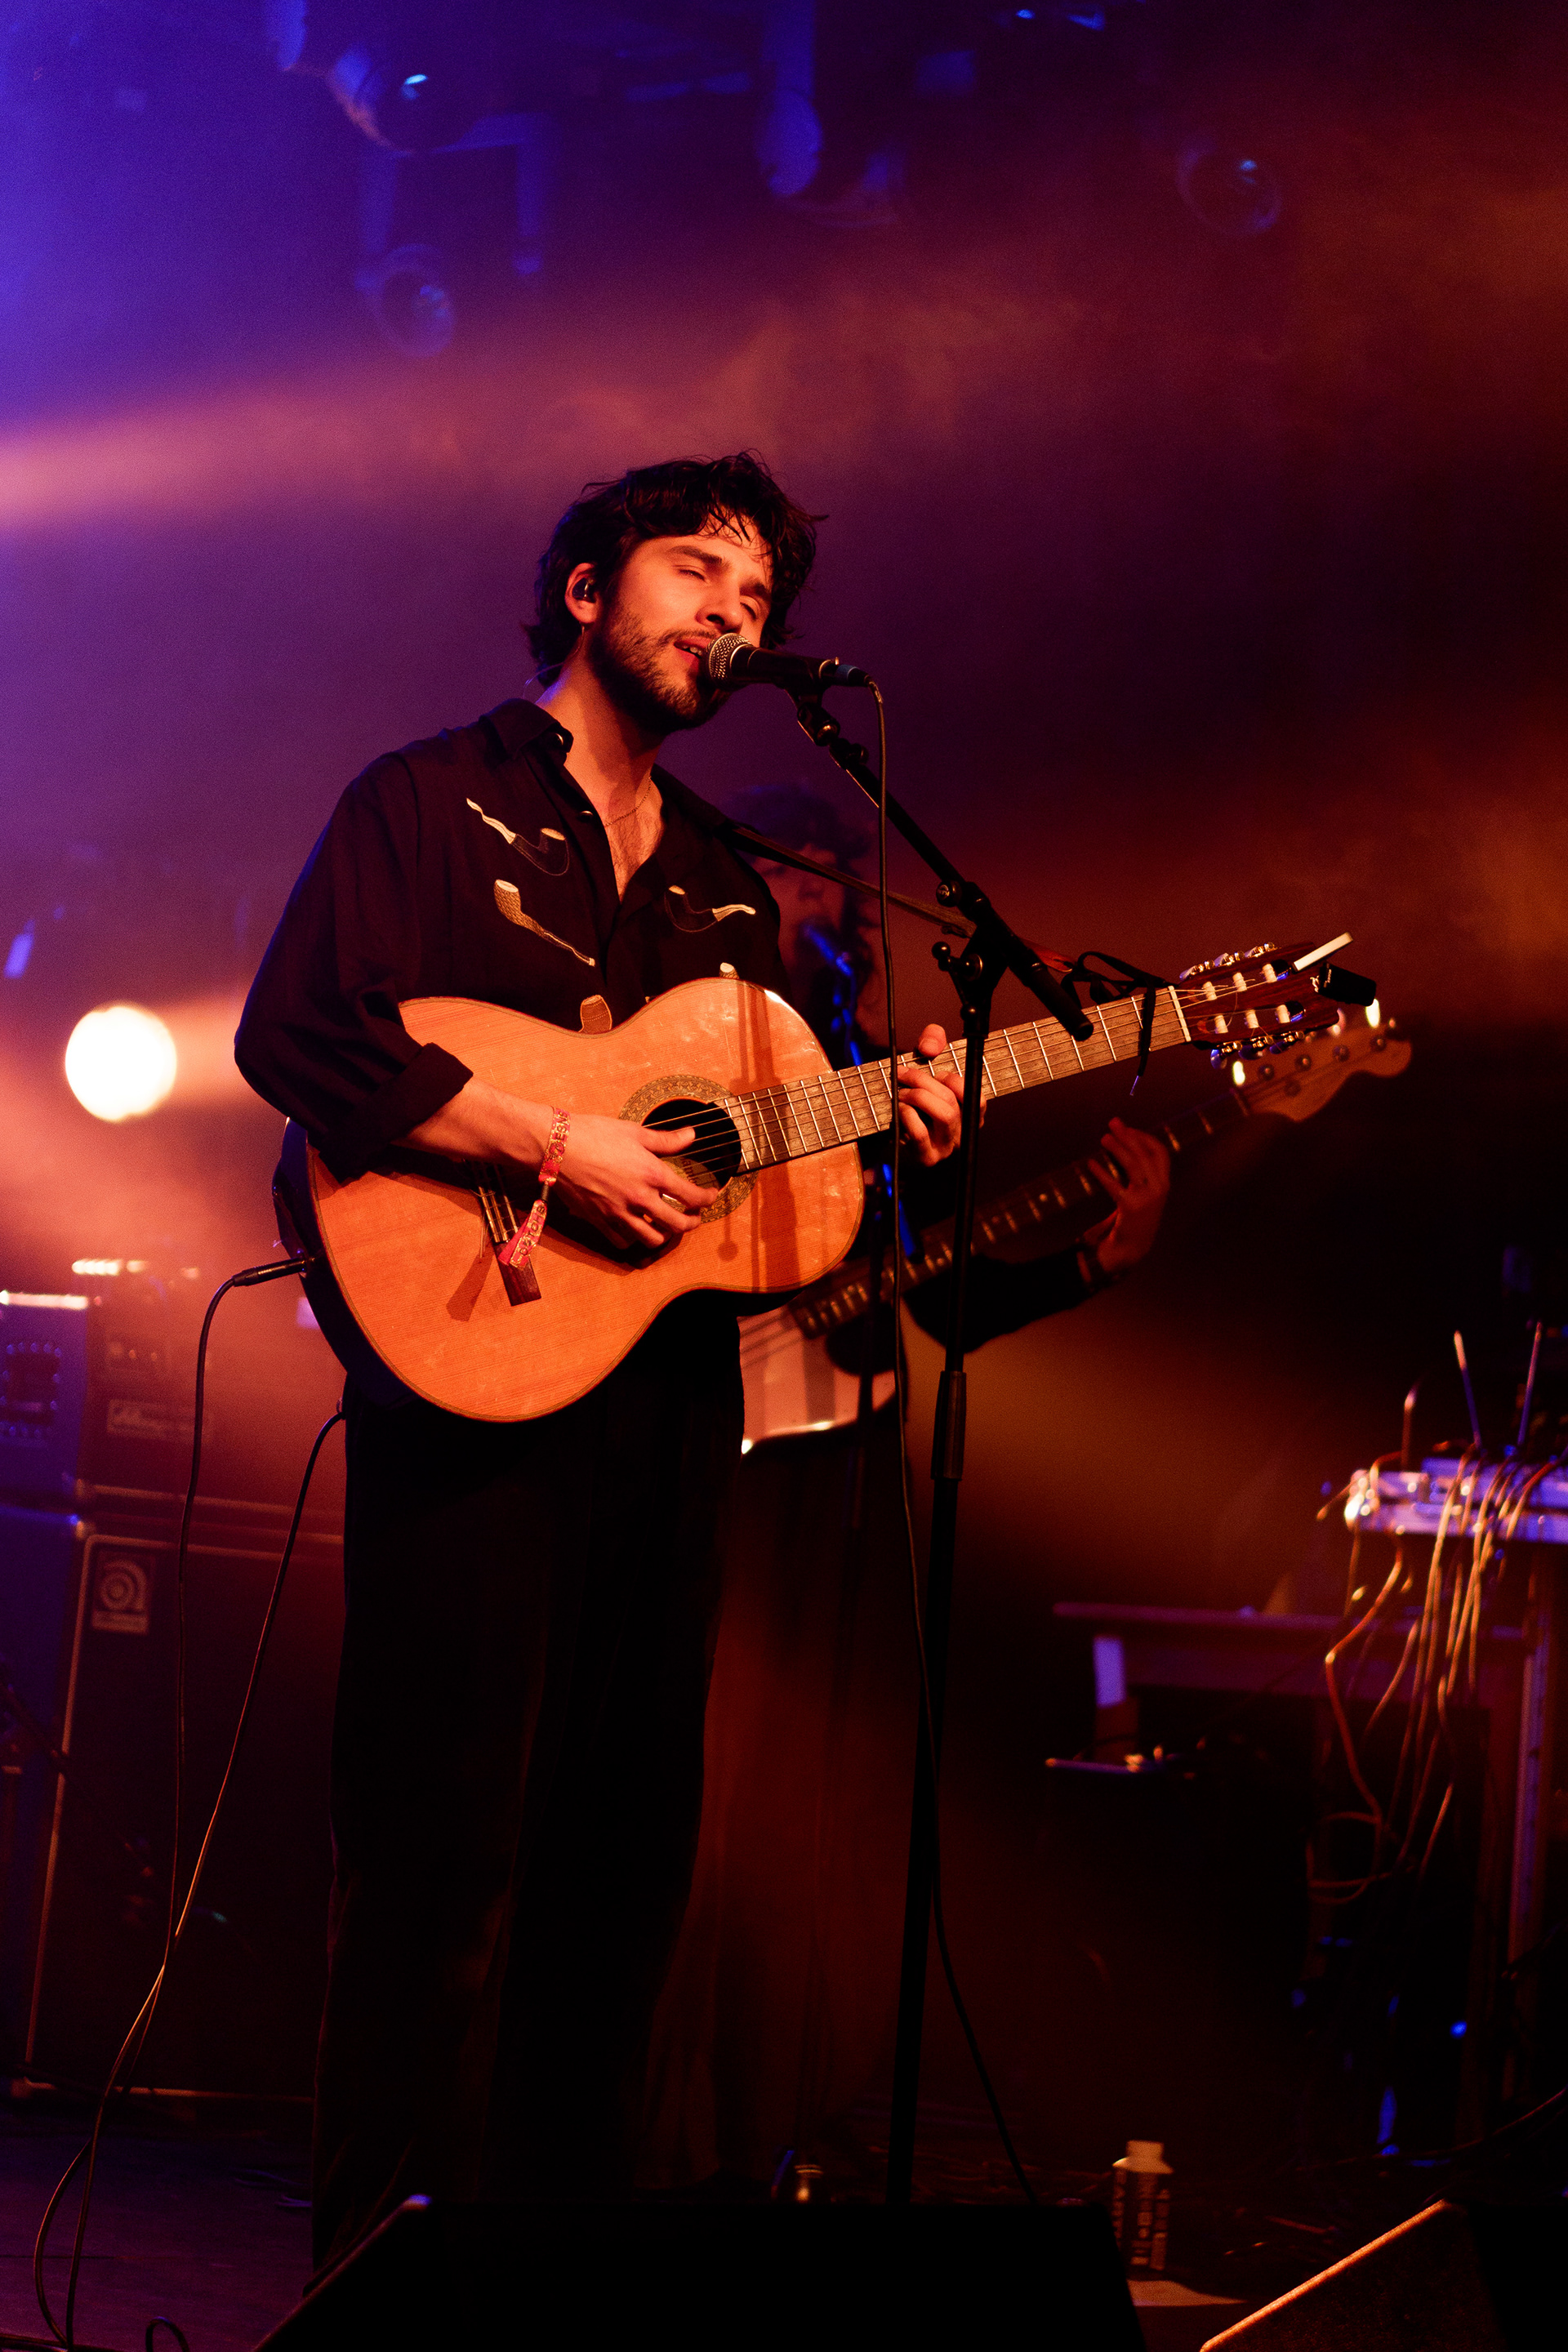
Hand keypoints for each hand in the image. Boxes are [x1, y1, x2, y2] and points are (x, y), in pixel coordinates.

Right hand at [404, 1078, 716, 1252]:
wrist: (556, 1146)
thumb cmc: (594, 1134)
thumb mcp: (635, 1132)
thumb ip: (667, 1139)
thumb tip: (691, 1134)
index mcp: (651, 1173)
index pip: (691, 1195)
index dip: (707, 1198)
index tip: (711, 1195)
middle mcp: (638, 1198)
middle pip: (677, 1225)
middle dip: (692, 1223)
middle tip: (694, 1217)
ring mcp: (618, 1212)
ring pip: (651, 1238)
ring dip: (665, 1235)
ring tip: (667, 1226)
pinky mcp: (599, 1220)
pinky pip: (621, 1242)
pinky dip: (633, 1240)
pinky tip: (636, 1231)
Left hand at [897, 1024, 962, 1165]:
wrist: (892, 1125)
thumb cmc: (916, 1092)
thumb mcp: (927, 1059)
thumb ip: (933, 1039)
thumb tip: (928, 1048)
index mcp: (970, 1112)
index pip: (978, 1097)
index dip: (955, 1081)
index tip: (937, 1074)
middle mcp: (963, 1131)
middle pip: (955, 1101)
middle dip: (925, 1082)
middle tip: (904, 1075)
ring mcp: (947, 1147)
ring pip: (944, 1114)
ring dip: (918, 1096)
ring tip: (902, 1093)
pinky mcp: (927, 1157)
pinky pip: (921, 1133)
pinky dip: (907, 1115)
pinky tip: (899, 1109)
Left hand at [1083, 1116, 1169, 1276]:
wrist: (1133, 1247)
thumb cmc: (1136, 1217)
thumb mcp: (1145, 1193)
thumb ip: (1142, 1173)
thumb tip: (1124, 1145)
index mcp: (1164, 1183)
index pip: (1160, 1151)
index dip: (1144, 1137)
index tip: (1128, 1128)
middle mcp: (1160, 1188)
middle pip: (1144, 1154)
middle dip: (1128, 1136)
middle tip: (1112, 1124)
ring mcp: (1147, 1197)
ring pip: (1133, 1164)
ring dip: (1117, 1148)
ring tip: (1103, 1139)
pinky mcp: (1131, 1207)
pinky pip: (1114, 1185)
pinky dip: (1101, 1173)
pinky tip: (1090, 1164)